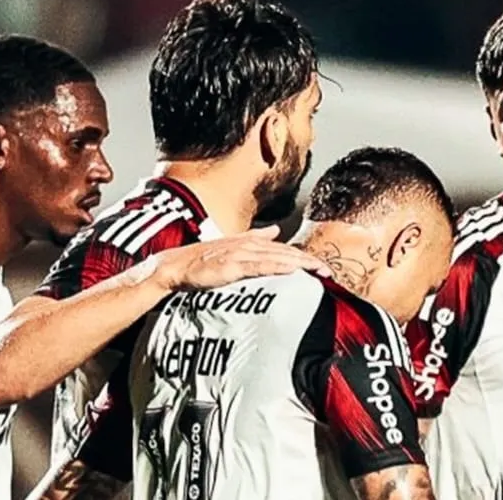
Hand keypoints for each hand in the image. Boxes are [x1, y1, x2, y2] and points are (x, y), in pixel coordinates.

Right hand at [152, 225, 330, 290]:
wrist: (175, 266)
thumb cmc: (200, 261)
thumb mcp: (232, 246)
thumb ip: (256, 238)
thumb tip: (277, 230)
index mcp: (248, 242)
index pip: (282, 249)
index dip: (303, 256)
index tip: (321, 266)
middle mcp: (246, 245)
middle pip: (284, 252)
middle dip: (307, 261)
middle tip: (328, 271)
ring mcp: (239, 254)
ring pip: (276, 258)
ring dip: (299, 264)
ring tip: (317, 272)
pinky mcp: (231, 265)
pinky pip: (258, 266)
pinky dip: (276, 267)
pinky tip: (290, 271)